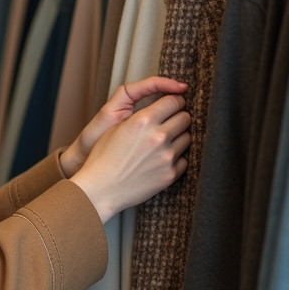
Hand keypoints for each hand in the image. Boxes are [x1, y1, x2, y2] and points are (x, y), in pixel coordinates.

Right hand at [58, 77, 188, 177]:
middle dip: (179, 117)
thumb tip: (161, 107)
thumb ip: (141, 115)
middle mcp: (158, 136)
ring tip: (167, 141)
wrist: (100, 189)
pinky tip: (163, 159)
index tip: (175, 104)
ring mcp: (166, 156)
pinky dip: (177, 158)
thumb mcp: (117, 127)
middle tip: (172, 121)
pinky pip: (184, 159)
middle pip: (185, 117)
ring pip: (187, 138)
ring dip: (179, 137)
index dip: (175, 100)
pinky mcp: (170, 174)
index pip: (174, 101)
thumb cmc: (104, 157)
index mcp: (143, 120)